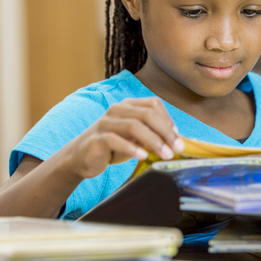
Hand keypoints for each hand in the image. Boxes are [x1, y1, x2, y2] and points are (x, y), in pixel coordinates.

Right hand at [61, 98, 184, 178]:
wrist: (81, 156)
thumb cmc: (114, 145)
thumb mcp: (136, 138)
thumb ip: (153, 135)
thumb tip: (179, 141)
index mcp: (129, 105)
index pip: (154, 104)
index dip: (168, 120)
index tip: (178, 138)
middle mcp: (117, 110)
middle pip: (147, 114)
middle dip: (166, 132)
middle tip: (177, 148)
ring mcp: (105, 123)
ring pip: (133, 126)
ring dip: (154, 141)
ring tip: (165, 154)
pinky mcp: (96, 139)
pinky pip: (115, 140)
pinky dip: (131, 148)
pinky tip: (143, 156)